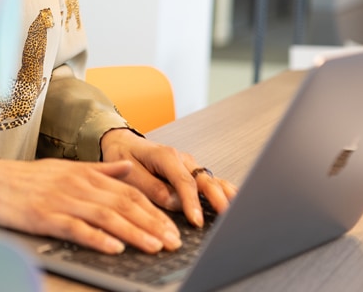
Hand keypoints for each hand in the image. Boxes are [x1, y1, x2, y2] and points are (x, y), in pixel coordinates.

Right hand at [0, 158, 183, 254]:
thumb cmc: (27, 178)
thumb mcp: (67, 168)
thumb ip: (100, 170)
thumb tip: (128, 169)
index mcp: (85, 174)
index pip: (129, 192)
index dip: (153, 211)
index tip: (172, 227)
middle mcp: (78, 185)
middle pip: (123, 204)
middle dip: (152, 224)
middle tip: (174, 242)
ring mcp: (62, 201)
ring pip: (106, 216)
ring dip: (134, 232)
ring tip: (154, 246)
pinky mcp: (45, 217)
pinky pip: (76, 228)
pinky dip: (97, 238)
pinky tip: (114, 248)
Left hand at [98, 129, 236, 227]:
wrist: (122, 142)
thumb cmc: (124, 156)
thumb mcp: (130, 173)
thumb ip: (152, 188)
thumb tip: (175, 203)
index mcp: (166, 156)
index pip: (184, 182)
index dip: (192, 203)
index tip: (197, 221)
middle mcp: (182, 159)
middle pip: (204, 180)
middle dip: (218, 199)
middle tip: (227, 218)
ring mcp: (189, 164)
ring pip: (212, 179)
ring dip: (226, 195)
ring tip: (239, 210)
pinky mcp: (192, 171)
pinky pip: (211, 181)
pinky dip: (224, 191)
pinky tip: (236, 200)